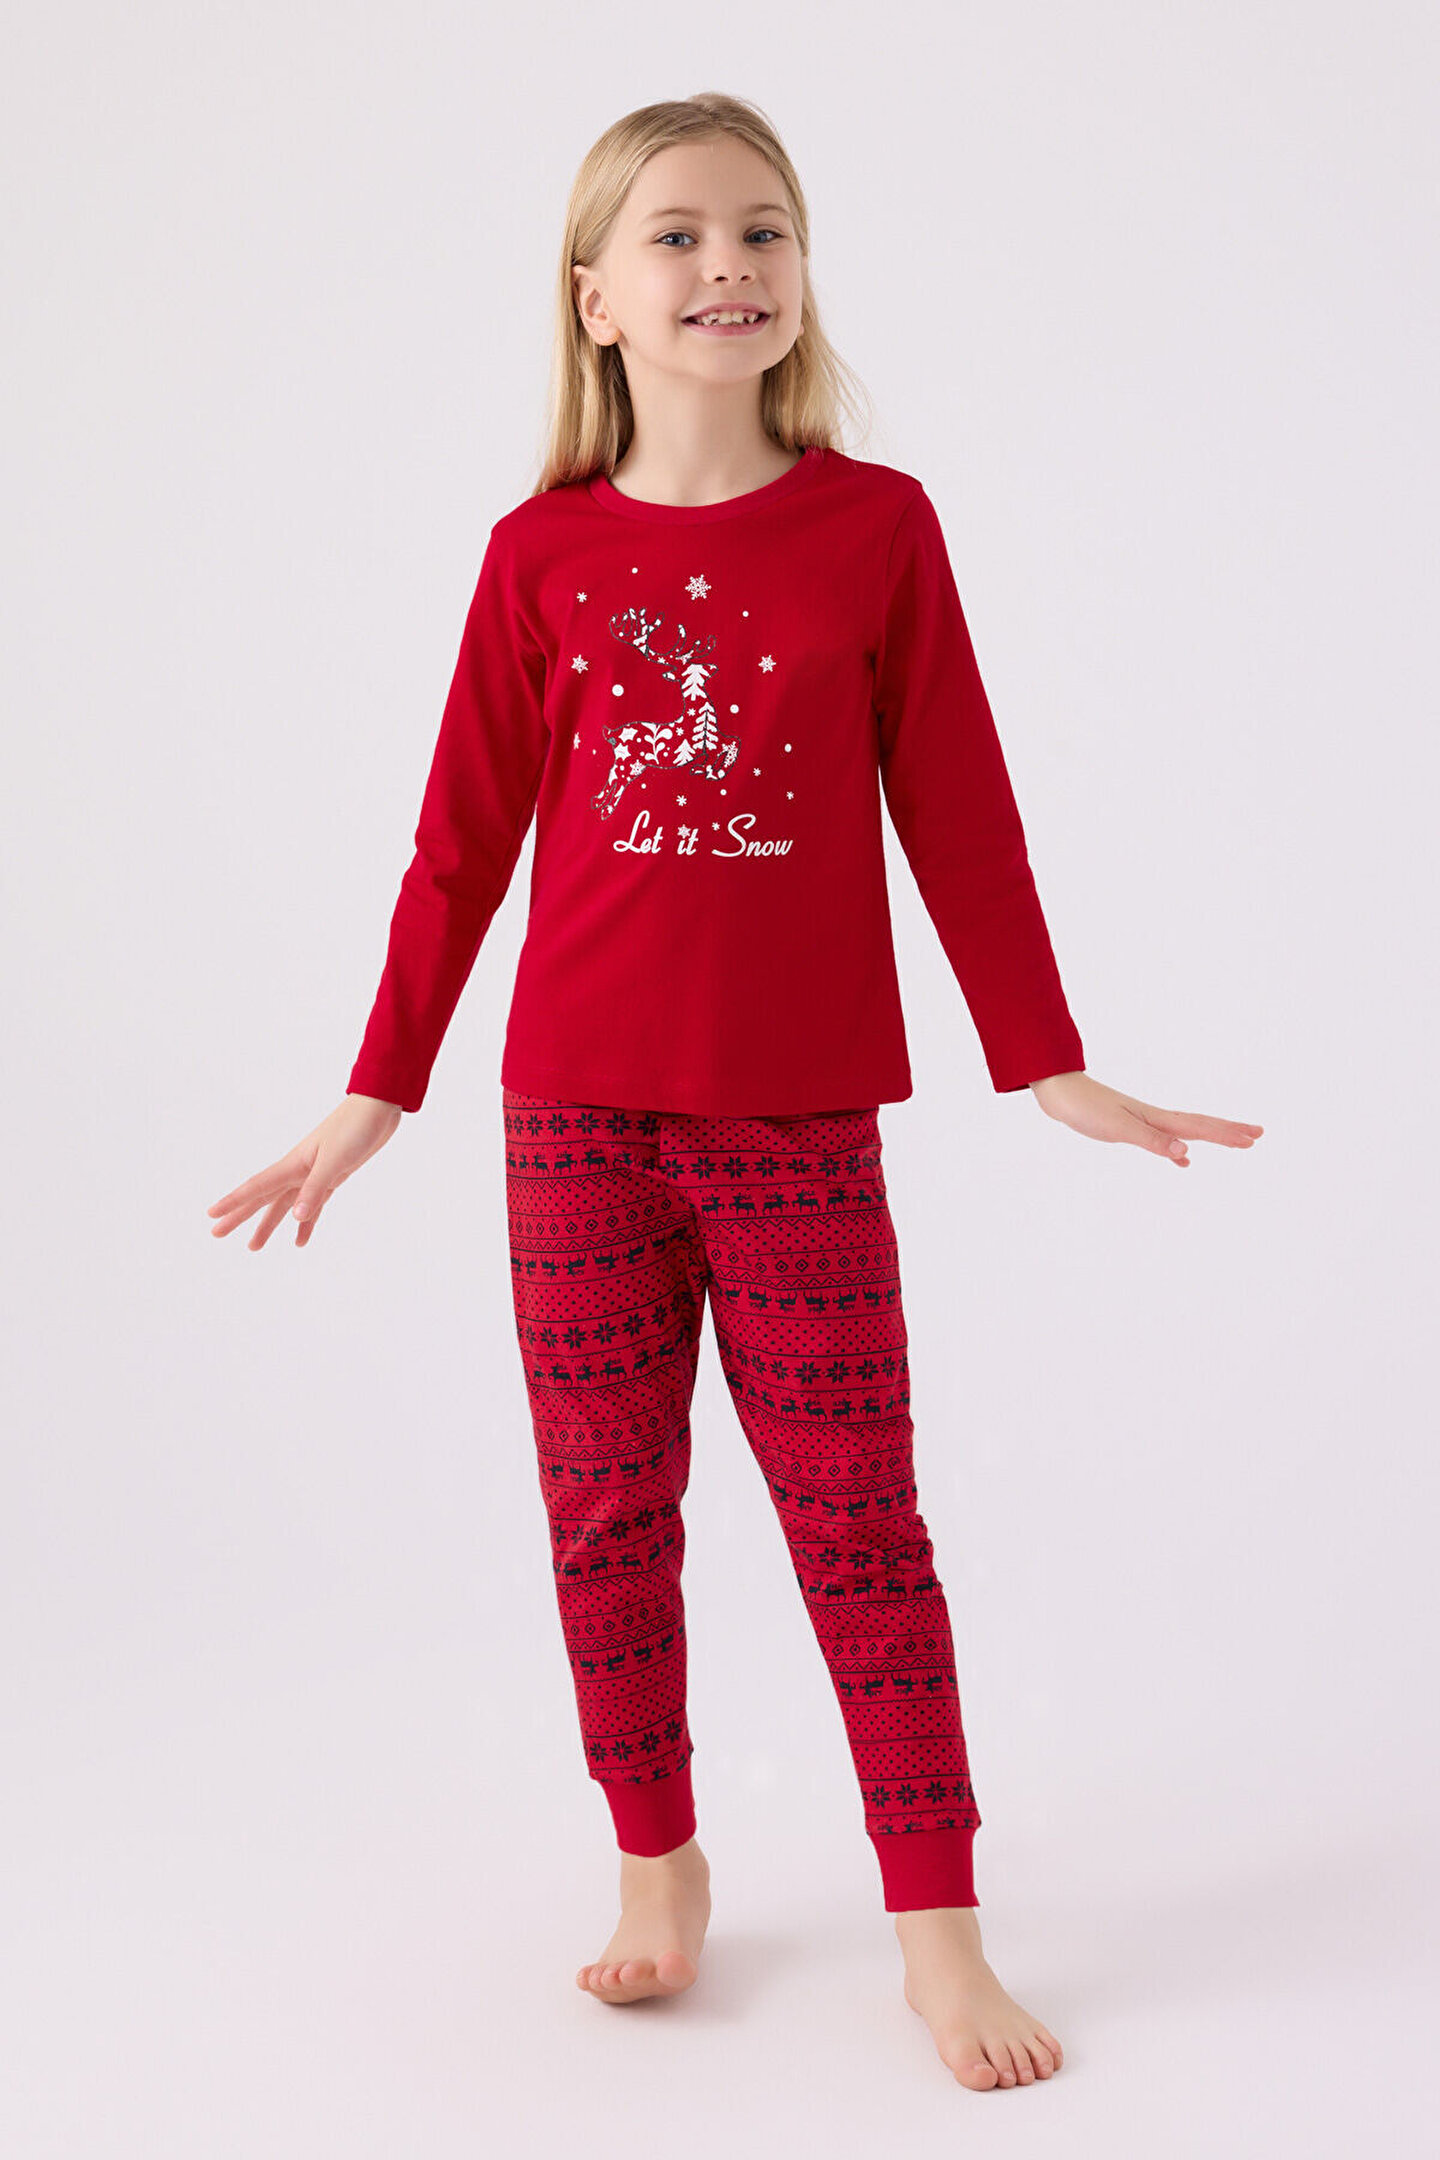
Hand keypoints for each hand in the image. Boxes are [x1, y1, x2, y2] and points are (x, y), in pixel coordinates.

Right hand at [206, 1093, 403, 1248]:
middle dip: (240, 1216)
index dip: (233, 1203)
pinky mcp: (332, 1176)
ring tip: (254, 1246)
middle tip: (217, 1234)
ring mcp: (314, 1173)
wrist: (378, 1107)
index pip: (256, 1187)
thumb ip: (315, 1189)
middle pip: (263, 1198)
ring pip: (285, 1204)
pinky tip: (300, 1239)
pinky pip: (312, 1204)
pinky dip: (305, 1221)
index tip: (212, 1216)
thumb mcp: (335, 1160)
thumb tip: (294, 1218)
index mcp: (294, 1164)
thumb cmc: (355, 1128)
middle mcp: (299, 1169)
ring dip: (269, 1224)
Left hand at [1026, 1071, 1262, 1167]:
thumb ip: (1152, 1141)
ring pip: (1186, 1131)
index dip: (1228, 1133)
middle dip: (1229, 1131)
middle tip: (1257, 1135)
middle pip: (1200, 1125)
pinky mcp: (1128, 1127)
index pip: (1200, 1127)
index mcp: (1156, 1118)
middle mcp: (1154, 1118)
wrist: (1059, 1092)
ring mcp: (1143, 1121)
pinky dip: (1177, 1151)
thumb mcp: (1118, 1128)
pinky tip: (1183, 1160)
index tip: (1255, 1137)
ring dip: (1210, 1137)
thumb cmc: (1085, 1108)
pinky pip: (1164, 1140)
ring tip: (1232, 1142)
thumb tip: (1186, 1154)